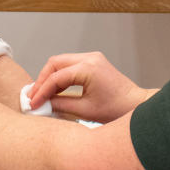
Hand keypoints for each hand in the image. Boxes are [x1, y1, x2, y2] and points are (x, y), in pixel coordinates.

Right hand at [28, 51, 152, 122]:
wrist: (136, 105)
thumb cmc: (116, 109)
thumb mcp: (85, 111)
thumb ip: (60, 105)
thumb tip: (43, 104)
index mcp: (88, 68)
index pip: (56, 77)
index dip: (41, 91)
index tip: (33, 103)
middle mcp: (90, 58)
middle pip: (54, 63)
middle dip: (42, 80)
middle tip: (33, 96)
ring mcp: (92, 58)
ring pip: (61, 62)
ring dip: (50, 77)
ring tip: (41, 94)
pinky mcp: (94, 62)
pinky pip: (70, 65)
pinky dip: (60, 76)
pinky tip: (54, 90)